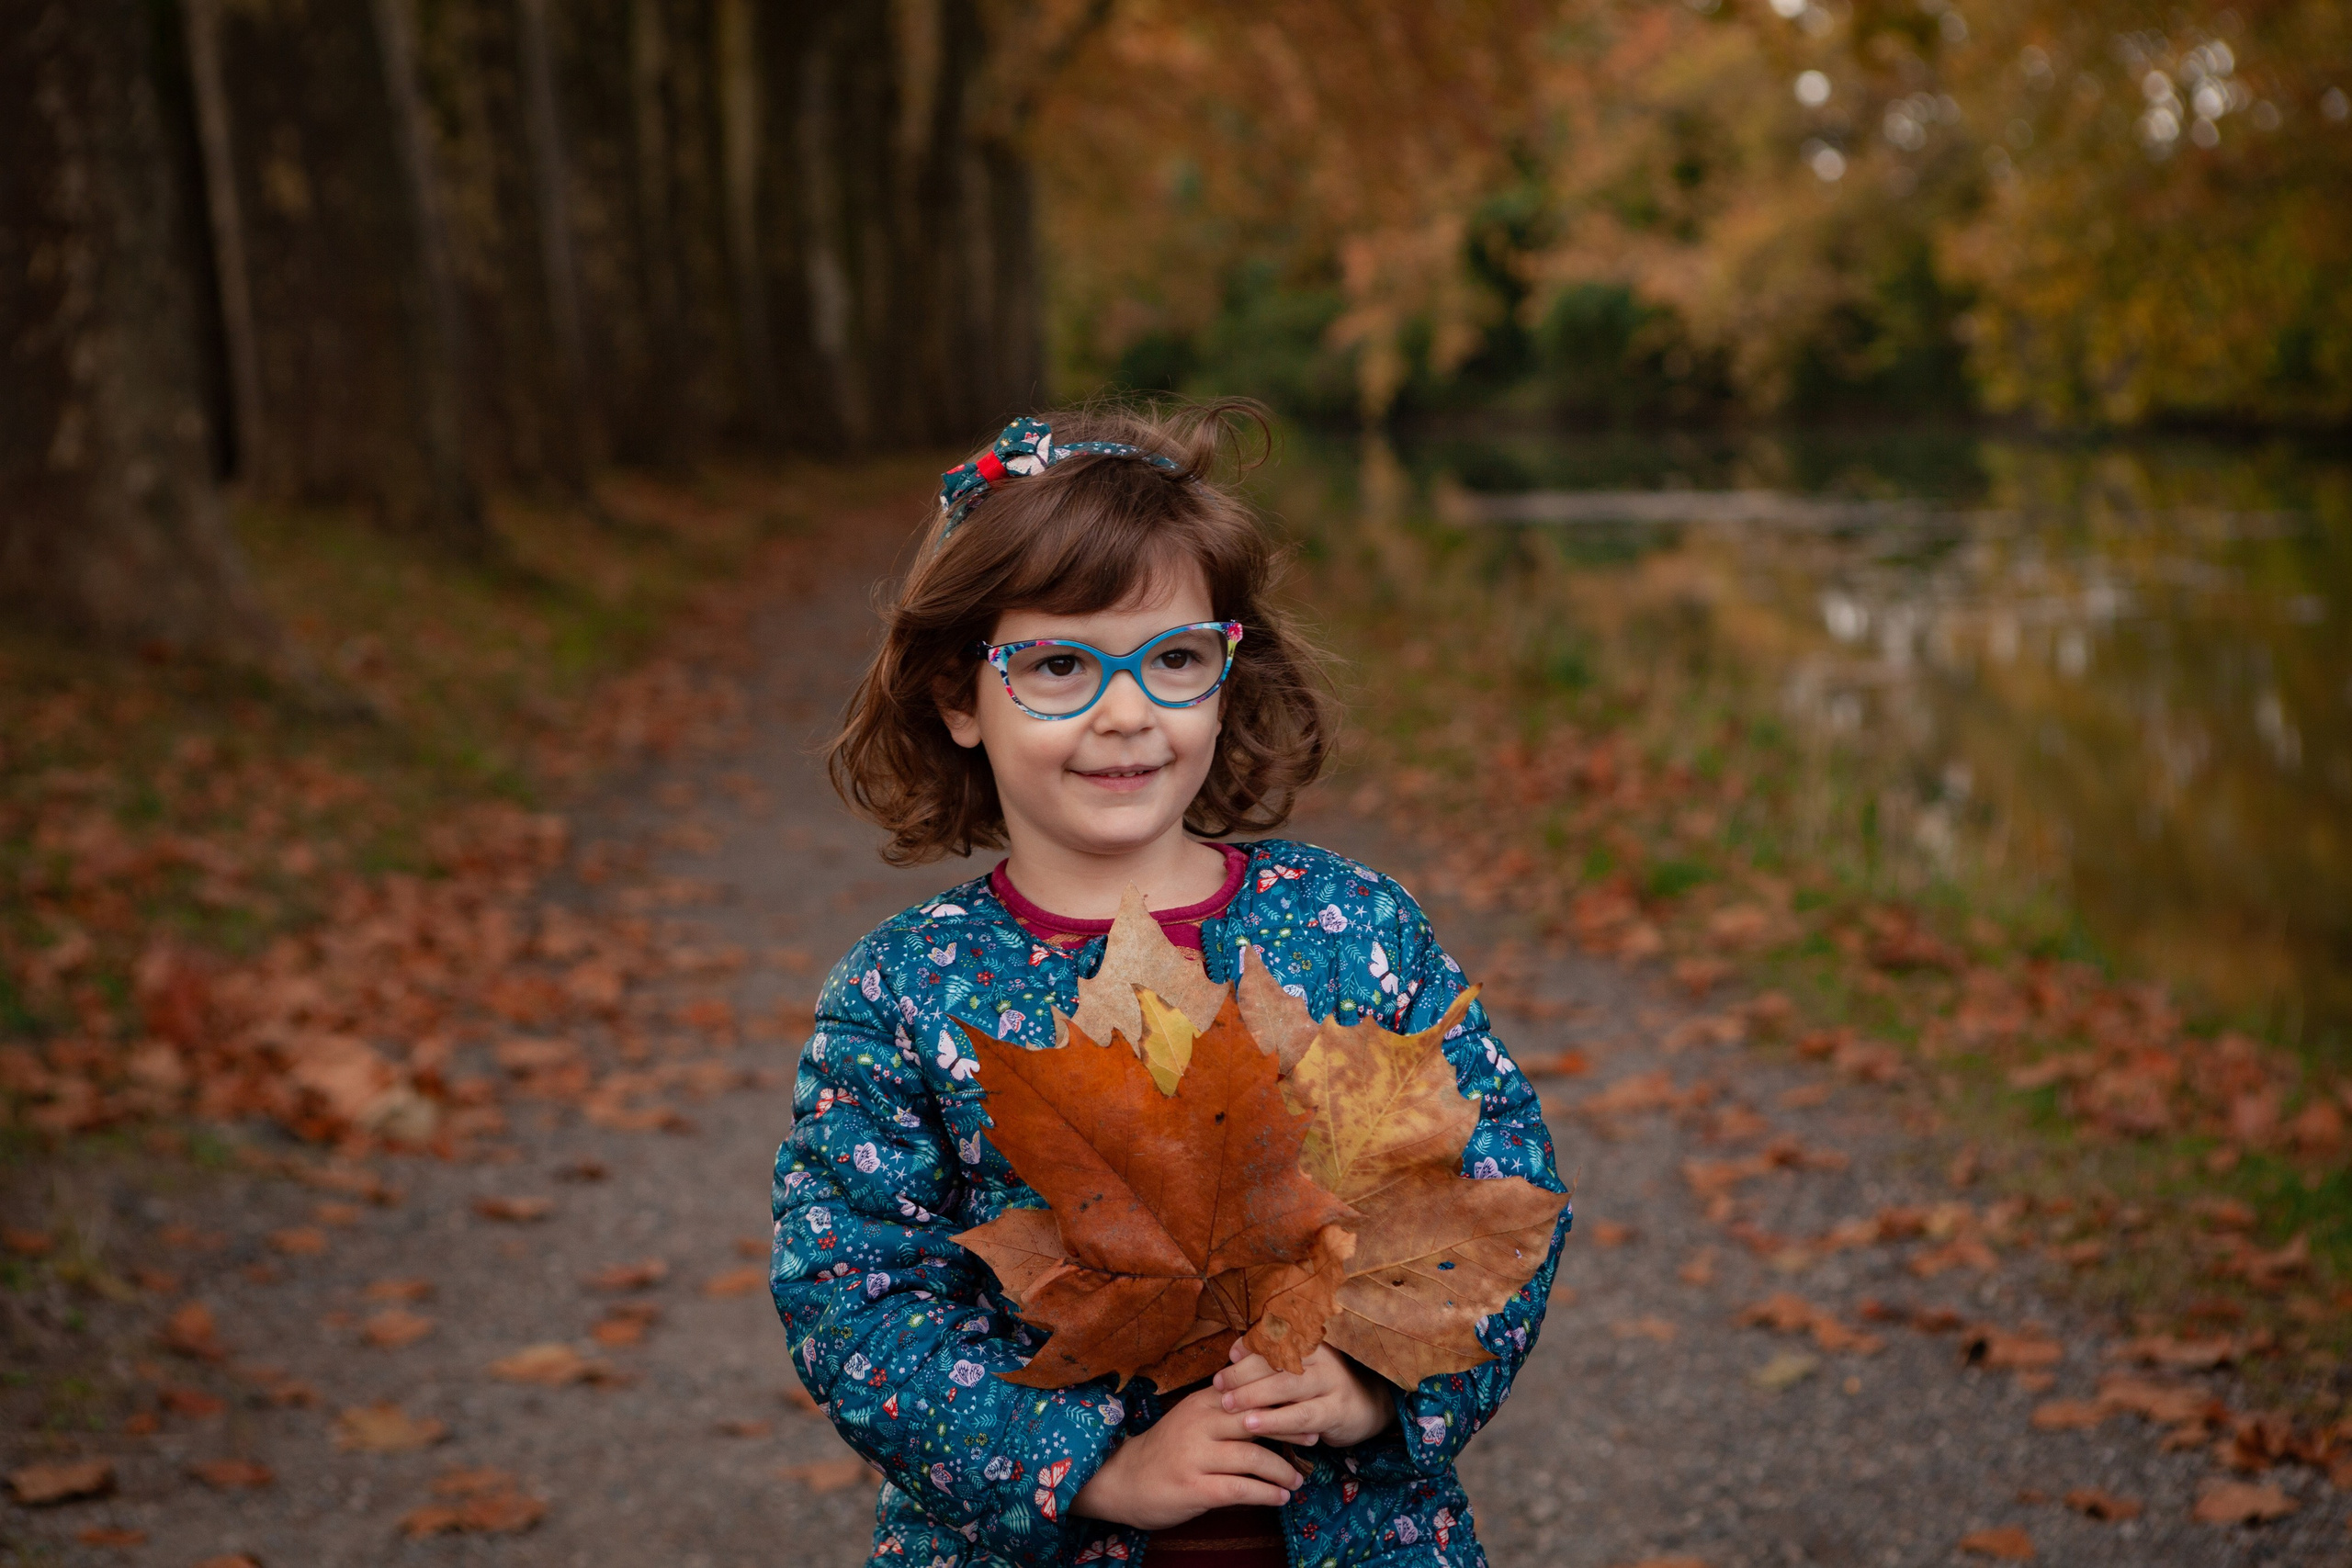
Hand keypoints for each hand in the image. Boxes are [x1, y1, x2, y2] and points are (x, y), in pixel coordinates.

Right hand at [1070, 1385, 1301, 1529]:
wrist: (1123, 1480)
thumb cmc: (1166, 1450)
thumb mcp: (1192, 1418)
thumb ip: (1224, 1408)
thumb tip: (1270, 1401)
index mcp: (1202, 1401)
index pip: (1249, 1390)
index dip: (1281, 1396)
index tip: (1306, 1403)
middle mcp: (1199, 1423)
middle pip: (1256, 1418)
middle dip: (1289, 1428)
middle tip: (1313, 1437)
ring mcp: (1195, 1455)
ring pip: (1252, 1457)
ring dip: (1282, 1470)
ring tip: (1297, 1480)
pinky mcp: (1193, 1487)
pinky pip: (1240, 1489)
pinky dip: (1266, 1494)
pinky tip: (1279, 1498)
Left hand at [1215, 1340, 1395, 1448]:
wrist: (1367, 1406)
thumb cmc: (1321, 1387)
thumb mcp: (1301, 1369)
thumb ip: (1271, 1362)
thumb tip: (1234, 1352)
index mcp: (1310, 1342)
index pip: (1275, 1339)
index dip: (1248, 1347)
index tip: (1228, 1357)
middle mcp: (1321, 1358)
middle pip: (1276, 1361)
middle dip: (1242, 1373)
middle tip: (1218, 1386)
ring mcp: (1331, 1383)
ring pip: (1287, 1386)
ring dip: (1254, 1396)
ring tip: (1229, 1405)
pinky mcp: (1336, 1411)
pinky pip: (1301, 1417)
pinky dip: (1275, 1421)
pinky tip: (1254, 1426)